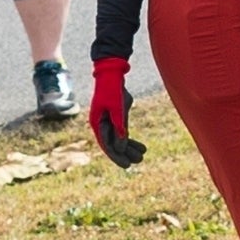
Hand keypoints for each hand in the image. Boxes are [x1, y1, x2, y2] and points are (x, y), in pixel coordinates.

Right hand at [86, 52, 140, 167]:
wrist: (112, 74)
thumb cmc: (112, 89)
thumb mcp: (117, 108)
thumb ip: (119, 126)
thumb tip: (121, 146)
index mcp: (97, 124)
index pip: (106, 145)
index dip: (117, 156)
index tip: (127, 166)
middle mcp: (101, 124)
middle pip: (113, 144)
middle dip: (125, 154)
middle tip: (138, 162)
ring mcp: (109, 121)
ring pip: (119, 139)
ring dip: (130, 147)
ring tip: (142, 155)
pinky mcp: (116, 117)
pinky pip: (123, 132)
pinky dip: (131, 139)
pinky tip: (141, 146)